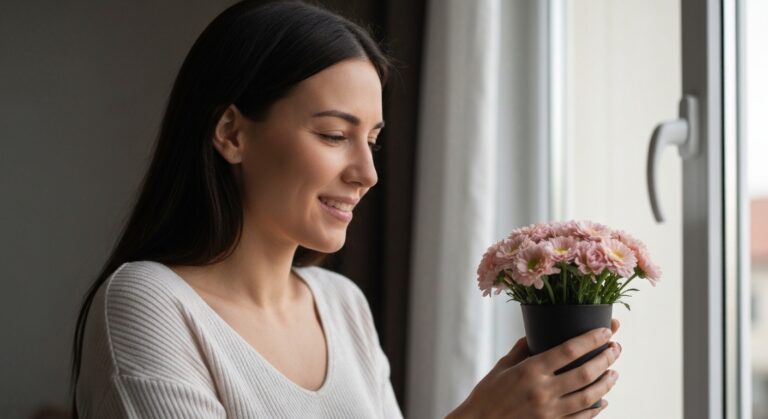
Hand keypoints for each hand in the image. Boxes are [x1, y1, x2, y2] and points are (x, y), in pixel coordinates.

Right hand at [447, 319, 621, 418]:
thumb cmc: (487, 394)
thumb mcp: (502, 366)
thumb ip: (523, 349)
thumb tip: (537, 333)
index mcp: (530, 371)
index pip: (569, 350)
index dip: (591, 339)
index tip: (607, 331)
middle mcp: (542, 391)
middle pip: (584, 372)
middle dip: (605, 359)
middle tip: (616, 349)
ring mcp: (549, 412)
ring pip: (588, 397)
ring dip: (606, 384)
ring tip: (614, 373)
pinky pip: (580, 418)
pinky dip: (595, 410)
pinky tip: (602, 402)